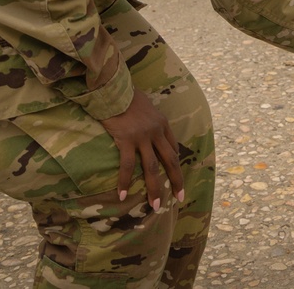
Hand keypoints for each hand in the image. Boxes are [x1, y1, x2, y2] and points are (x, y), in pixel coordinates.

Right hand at [99, 89, 184, 209]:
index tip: (176, 177)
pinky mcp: (126, 140)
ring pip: (152, 168)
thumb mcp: (147, 107)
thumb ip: (150, 120)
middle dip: (176, 180)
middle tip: (179, 197)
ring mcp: (142, 137)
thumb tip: (149, 130)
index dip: (175, 164)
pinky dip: (125, 181)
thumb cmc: (127, 96)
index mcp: (162, 124)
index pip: (173, 148)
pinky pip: (128, 166)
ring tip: (156, 206)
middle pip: (170, 161)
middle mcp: (156, 132)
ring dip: (155, 188)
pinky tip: (123, 195)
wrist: (114, 89)